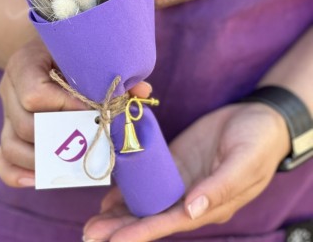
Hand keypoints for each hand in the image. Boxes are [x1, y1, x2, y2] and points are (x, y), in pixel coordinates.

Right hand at [0, 37, 151, 186]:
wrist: (51, 51)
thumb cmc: (72, 53)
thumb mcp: (88, 54)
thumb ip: (113, 72)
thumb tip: (142, 92)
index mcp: (25, 63)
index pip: (35, 94)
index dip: (66, 108)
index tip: (93, 111)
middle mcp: (9, 88)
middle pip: (24, 124)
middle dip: (59, 138)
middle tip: (89, 140)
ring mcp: (6, 112)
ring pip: (11, 145)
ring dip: (41, 161)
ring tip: (69, 164)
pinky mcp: (8, 130)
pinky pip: (1, 158)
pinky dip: (16, 173)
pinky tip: (38, 179)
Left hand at [83, 103, 290, 241]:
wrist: (257, 118)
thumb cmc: (258, 142)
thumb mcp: (244, 162)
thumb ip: (220, 187)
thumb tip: (192, 211)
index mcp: (209, 204)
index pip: (170, 223)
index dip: (142, 232)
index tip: (114, 241)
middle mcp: (191, 197)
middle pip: (152, 216)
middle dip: (121, 227)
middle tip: (90, 233)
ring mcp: (181, 179)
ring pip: (147, 200)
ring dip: (120, 212)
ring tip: (93, 222)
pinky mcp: (175, 161)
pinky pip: (150, 178)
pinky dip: (130, 188)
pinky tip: (110, 195)